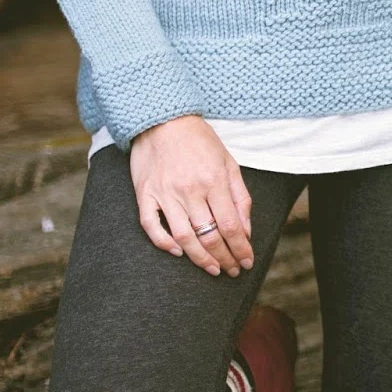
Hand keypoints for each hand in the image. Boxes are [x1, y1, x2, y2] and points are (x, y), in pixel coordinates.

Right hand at [129, 115, 254, 276]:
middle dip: (224, 258)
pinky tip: (178, 253)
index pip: (231, 226)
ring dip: (199, 259)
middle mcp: (190, 190)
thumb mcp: (229, 163)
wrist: (163, 120)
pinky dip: (163, 243)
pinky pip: (151, 225)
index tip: (247, 261)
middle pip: (209, 235)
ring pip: (183, 236)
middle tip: (232, 270)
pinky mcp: (144, 193)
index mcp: (214, 181)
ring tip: (213, 269)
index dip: (241, 248)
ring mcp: (165, 193)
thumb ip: (240, 197)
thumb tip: (245, 230)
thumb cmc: (200, 142)